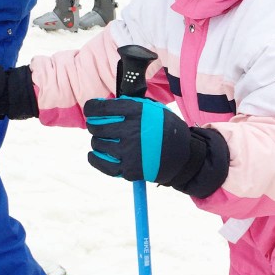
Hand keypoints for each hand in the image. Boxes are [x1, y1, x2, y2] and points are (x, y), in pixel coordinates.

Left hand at [84, 96, 228, 196]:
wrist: (184, 156)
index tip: (91, 110)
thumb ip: (129, 105)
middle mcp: (131, 131)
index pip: (100, 108)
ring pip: (97, 144)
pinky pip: (102, 164)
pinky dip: (94, 158)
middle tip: (99, 127)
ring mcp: (129, 152)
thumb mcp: (153, 108)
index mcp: (136, 112)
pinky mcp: (129, 169)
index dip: (91, 108)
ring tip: (105, 141)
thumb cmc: (165, 129)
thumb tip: (101, 106)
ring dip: (98, 141)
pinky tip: (94, 154)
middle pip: (96, 127)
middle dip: (95, 125)